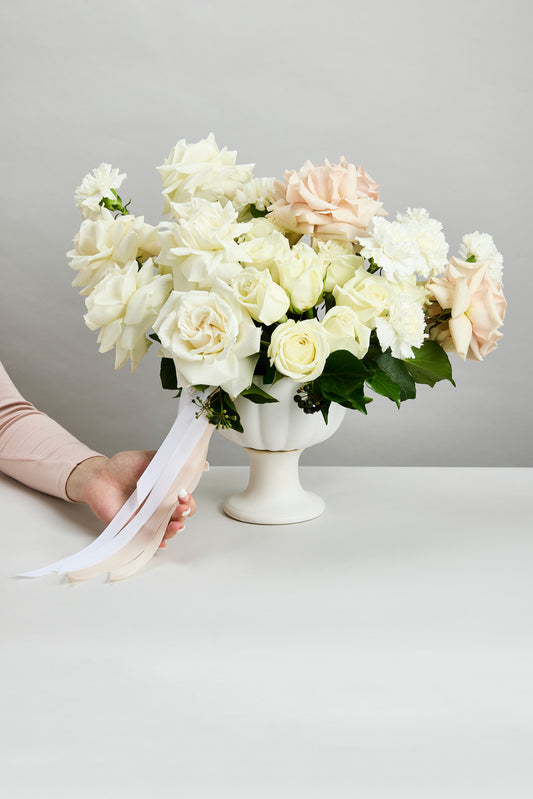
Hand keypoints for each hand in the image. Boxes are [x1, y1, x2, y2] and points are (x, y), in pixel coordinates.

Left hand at [65, 451, 195, 543]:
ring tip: (176, 524)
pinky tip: (161, 541)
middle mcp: (158, 507)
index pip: (184, 501)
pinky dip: (156, 542)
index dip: (188, 500)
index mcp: (165, 491)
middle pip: (179, 517)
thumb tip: (188, 462)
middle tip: (182, 508)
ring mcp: (146, 519)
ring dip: (174, 529)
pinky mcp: (132, 528)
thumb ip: (167, 462)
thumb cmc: (122, 466)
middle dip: (184, 515)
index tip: (184, 494)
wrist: (98, 475)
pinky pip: (146, 540)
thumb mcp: (148, 459)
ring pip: (166, 530)